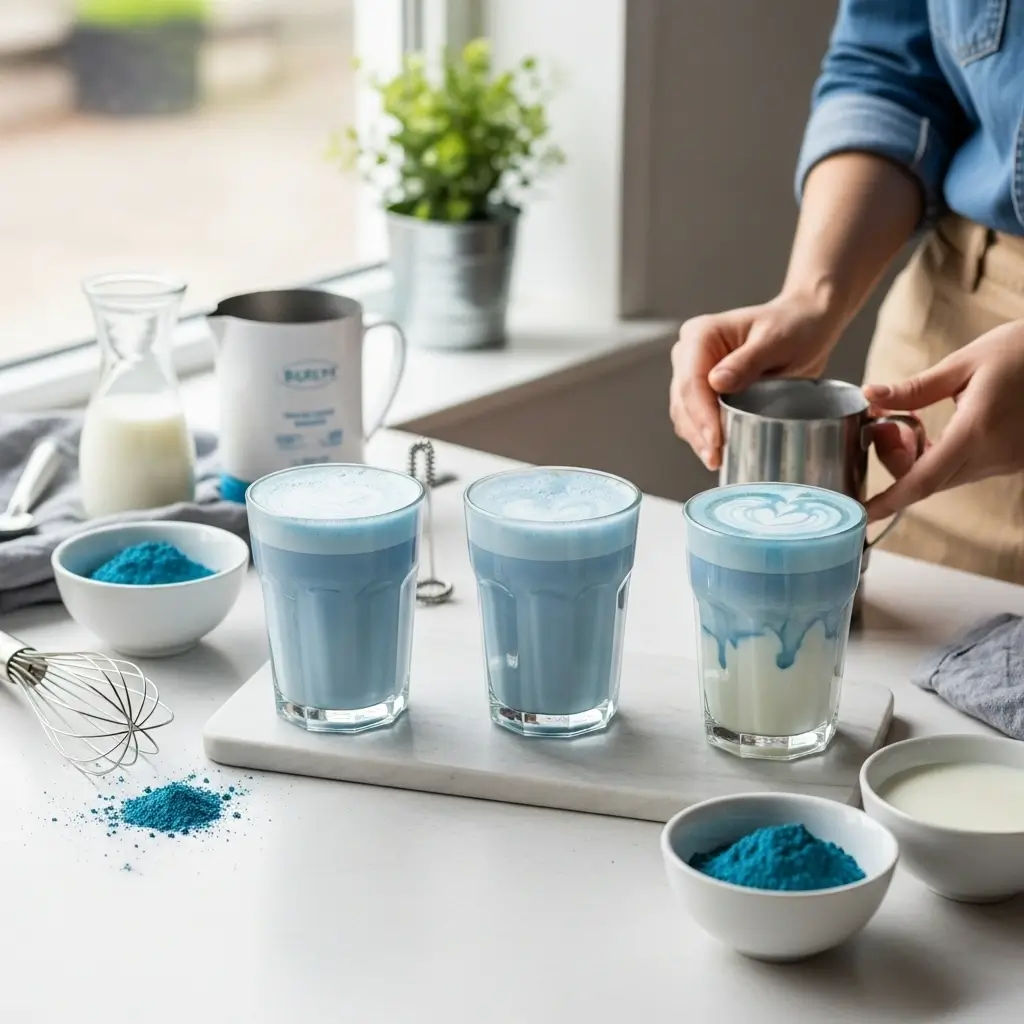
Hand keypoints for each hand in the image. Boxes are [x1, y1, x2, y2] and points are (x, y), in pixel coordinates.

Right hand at [669, 293, 839, 469]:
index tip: (716, 439)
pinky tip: (717, 450)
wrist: (806, 326)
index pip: (691, 381)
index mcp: (701, 335)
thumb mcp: (775, 342)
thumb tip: (716, 383)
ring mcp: (693, 371)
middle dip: (698, 431)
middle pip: (683, 400)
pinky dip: (702, 435)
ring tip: (716, 460)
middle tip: (716, 458)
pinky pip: (693, 417)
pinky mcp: (702, 389)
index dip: (701, 414)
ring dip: (697, 438)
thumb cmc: (794, 327)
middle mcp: (689, 352)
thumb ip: (746, 361)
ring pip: (683, 412)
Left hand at [864, 319, 1023, 520]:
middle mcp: (993, 455)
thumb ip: (914, 388)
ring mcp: (1007, 462)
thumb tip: (871, 395)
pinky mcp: (1014, 460)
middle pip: (928, 480)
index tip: (864, 513)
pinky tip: (940, 427)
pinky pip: (966, 468)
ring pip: (946, 476)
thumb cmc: (1022, 351)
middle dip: (896, 460)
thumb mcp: (963, 363)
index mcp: (976, 431)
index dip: (889, 501)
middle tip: (888, 422)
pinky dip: (942, 455)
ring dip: (918, 457)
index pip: (922, 481)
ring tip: (914, 418)